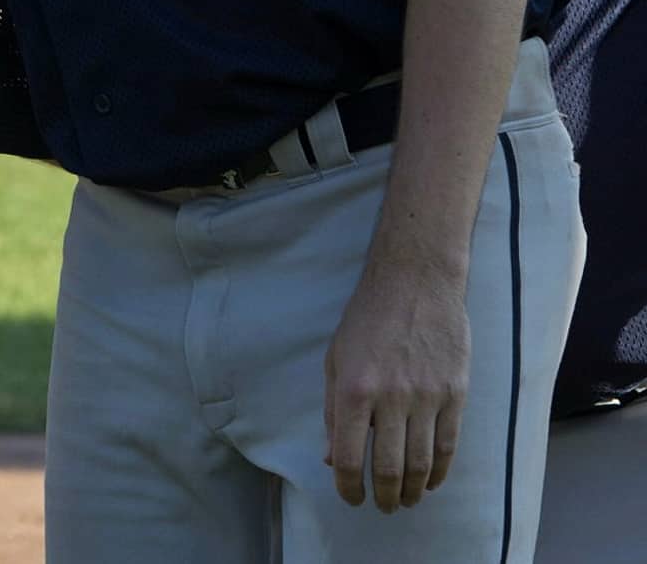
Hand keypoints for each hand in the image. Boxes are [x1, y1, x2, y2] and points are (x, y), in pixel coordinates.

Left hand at [322, 261, 469, 511]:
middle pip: (390, 468)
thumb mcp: (336, 359)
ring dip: (413, 491)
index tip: (351, 498)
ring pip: (423, 464)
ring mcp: (426, 397)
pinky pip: (449, 445)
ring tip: (407, 501)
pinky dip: (441, 472)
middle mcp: (390, 398)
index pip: (351, 457)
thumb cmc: (367, 319)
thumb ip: (334, 411)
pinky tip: (432, 483)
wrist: (415, 282)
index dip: (349, 487)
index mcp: (354, 389)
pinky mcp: (455, 394)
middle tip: (383, 507)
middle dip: (385, 497)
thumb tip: (333, 459)